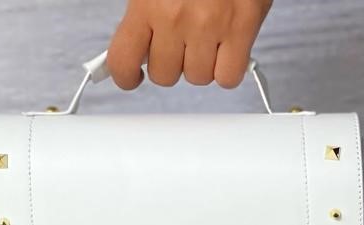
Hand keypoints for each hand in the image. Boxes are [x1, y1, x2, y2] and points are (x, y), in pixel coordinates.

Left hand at [107, 0, 272, 90]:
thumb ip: (144, 13)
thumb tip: (137, 47)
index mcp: (146, 2)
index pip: (122, 61)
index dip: (126, 76)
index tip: (133, 75)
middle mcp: (174, 18)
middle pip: (164, 76)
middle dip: (172, 64)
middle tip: (181, 43)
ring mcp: (209, 26)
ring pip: (198, 78)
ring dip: (202, 65)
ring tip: (207, 37)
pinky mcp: (240, 29)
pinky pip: (227, 77)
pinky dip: (227, 69)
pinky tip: (226, 49)